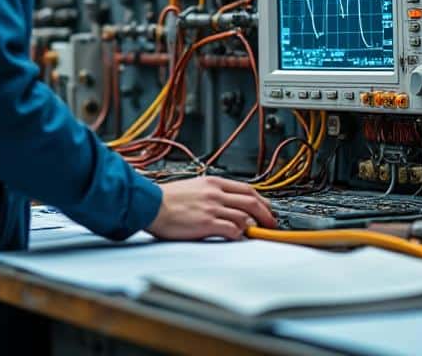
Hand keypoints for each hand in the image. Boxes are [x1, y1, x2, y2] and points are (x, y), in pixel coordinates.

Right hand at [147, 177, 276, 240]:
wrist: (149, 204)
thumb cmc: (166, 199)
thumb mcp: (194, 187)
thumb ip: (212, 193)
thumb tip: (227, 204)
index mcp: (213, 182)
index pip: (247, 189)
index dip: (262, 201)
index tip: (267, 209)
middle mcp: (216, 193)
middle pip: (252, 202)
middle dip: (266, 215)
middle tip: (271, 225)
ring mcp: (212, 208)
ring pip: (245, 217)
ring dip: (253, 228)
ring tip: (255, 235)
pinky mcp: (207, 223)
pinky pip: (232, 230)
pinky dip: (240, 236)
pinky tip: (239, 239)